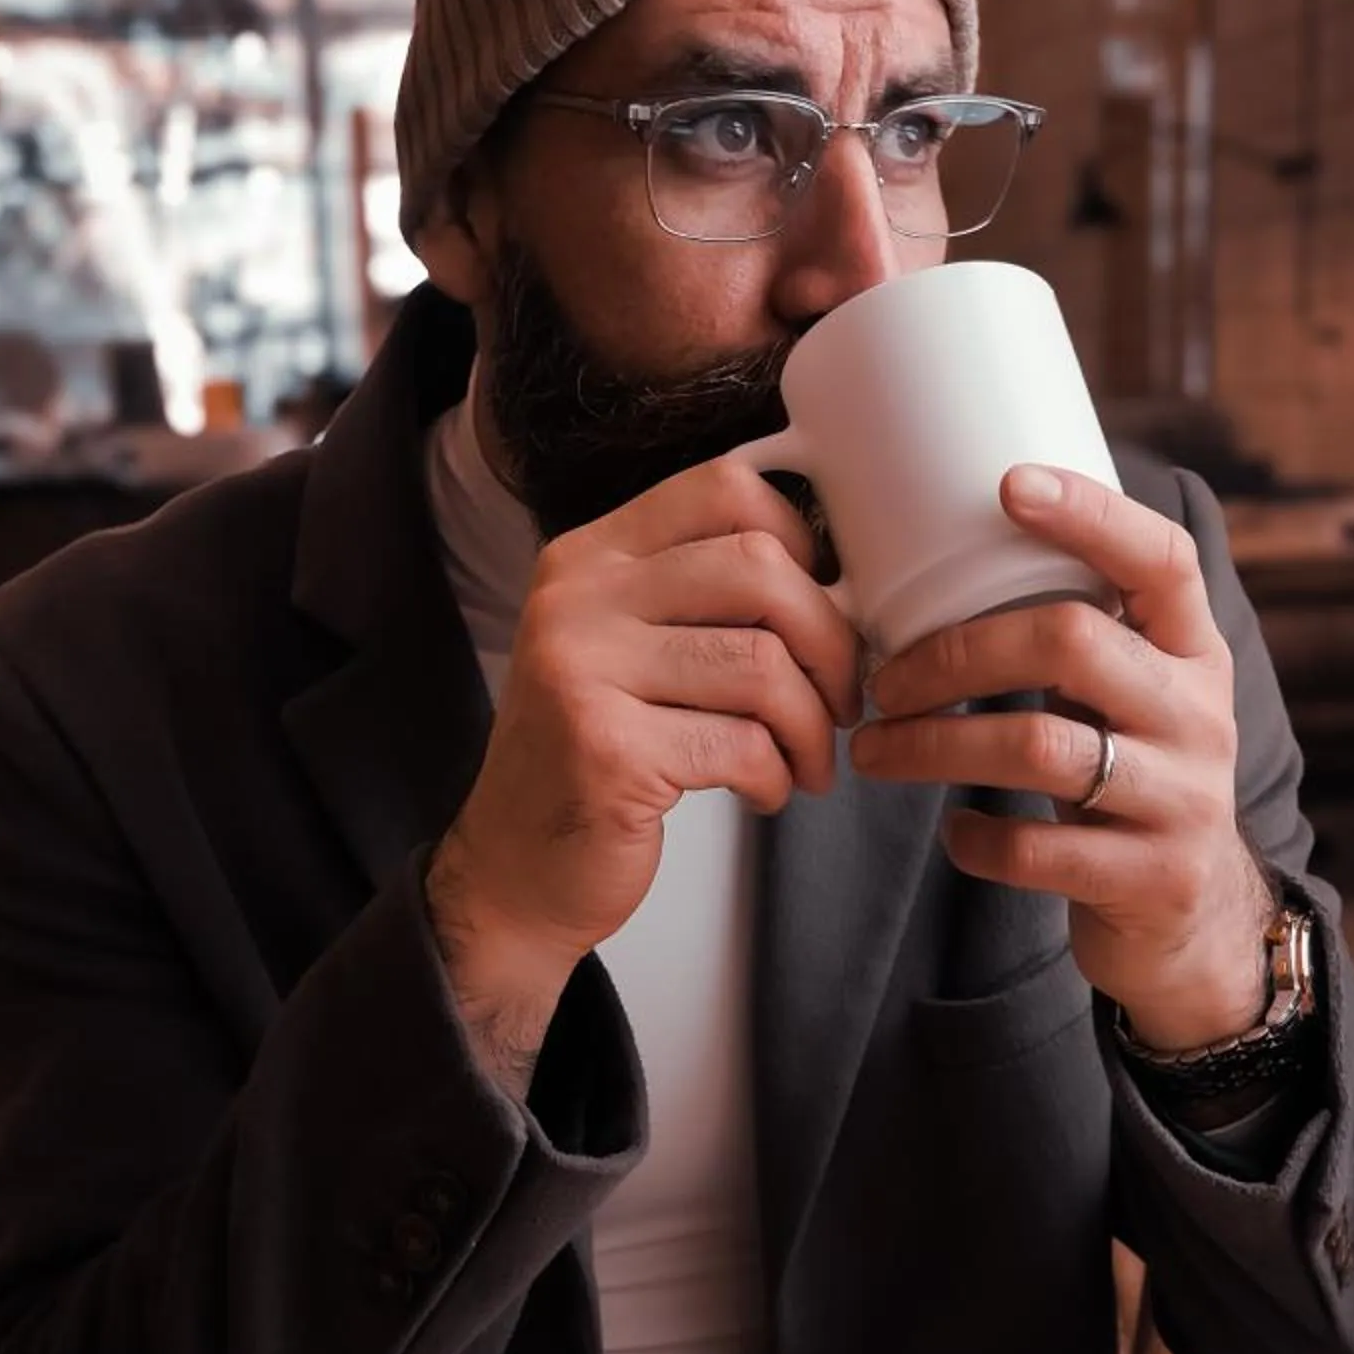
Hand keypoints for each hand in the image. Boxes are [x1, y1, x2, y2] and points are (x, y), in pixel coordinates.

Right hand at [428, 456, 860, 999]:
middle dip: (830, 640)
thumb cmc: (592, 756)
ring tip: (807, 758)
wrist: (513, 866)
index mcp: (589, 556)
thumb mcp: (626, 647)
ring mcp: (583, 672)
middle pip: (759, 567)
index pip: (724, 488)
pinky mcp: (608, 751)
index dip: (802, 542)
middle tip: (839, 698)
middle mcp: (576, 599)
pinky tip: (765, 791)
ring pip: (762, 665)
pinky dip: (778, 775)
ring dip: (811, 724)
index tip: (821, 604)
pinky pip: (744, 745)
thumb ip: (700, 597)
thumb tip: (836, 580)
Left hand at [847, 463, 1274, 1050]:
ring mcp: (1182, 799)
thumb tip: (937, 566)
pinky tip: (955, 833)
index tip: (1009, 483)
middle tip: (883, 681)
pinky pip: (1037, 848)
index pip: (1160, 559)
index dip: (1091, 515)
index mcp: (1191, 653)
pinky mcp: (1151, 877)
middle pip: (1072, 642)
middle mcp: (1197, 715)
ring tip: (877, 752)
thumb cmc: (1132, 785)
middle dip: (956, 654)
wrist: (1197, 923)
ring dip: (935, 746)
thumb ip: (1077, 642)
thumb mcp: (1132, 702)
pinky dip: (977, 839)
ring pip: (1040, 746)